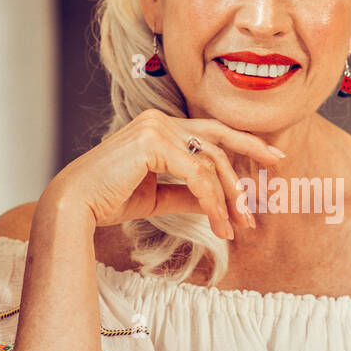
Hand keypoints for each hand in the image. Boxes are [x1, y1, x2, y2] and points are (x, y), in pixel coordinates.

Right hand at [45, 108, 283, 235]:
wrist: (74, 206)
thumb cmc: (108, 200)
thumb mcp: (158, 196)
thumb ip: (188, 193)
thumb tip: (218, 201)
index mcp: (160, 126)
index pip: (213, 132)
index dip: (247, 144)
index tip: (275, 158)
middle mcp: (159, 120)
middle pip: (219, 146)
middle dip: (242, 181)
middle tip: (256, 214)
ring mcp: (156, 127)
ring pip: (211, 163)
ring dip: (228, 200)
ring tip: (236, 229)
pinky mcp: (153, 142)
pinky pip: (197, 175)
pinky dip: (212, 202)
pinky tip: (218, 225)